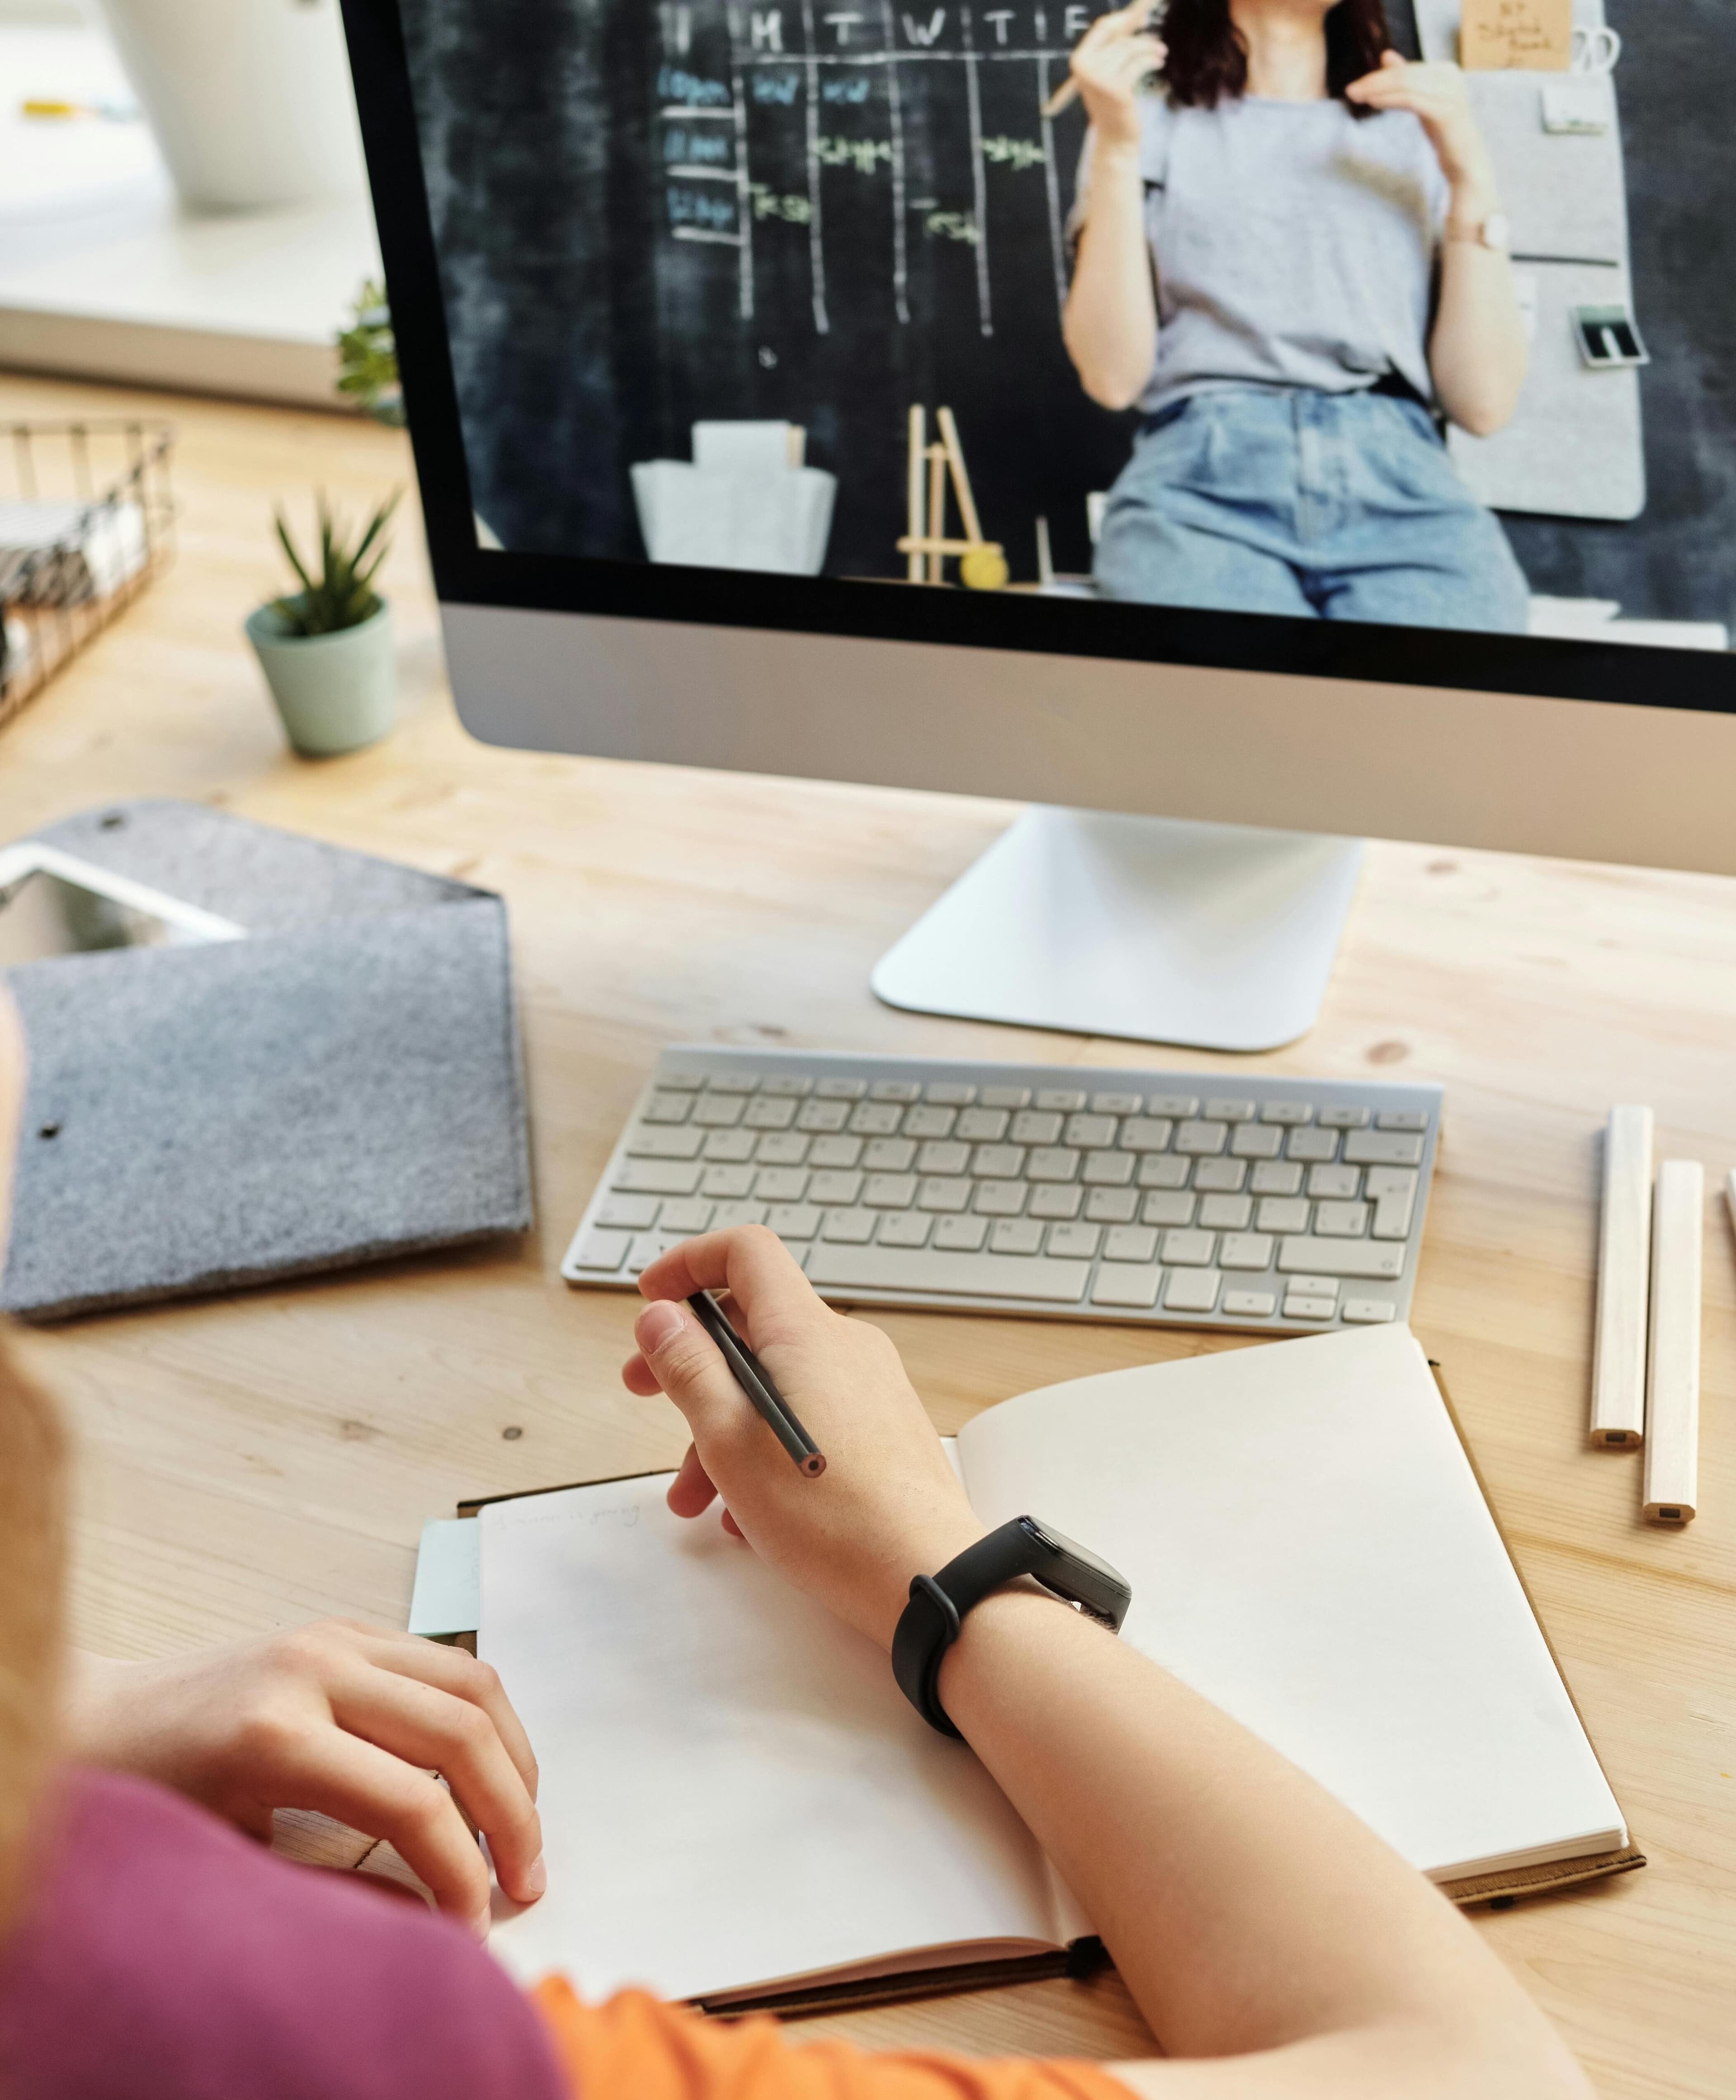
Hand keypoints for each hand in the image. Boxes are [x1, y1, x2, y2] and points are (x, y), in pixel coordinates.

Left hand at [65, 1620, 543, 1935]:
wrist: (95, 1722)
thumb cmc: (148, 1802)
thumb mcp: (233, 1863)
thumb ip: (334, 1889)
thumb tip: (430, 1920)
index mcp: (277, 1734)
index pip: (413, 1803)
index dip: (459, 1873)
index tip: (472, 1927)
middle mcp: (316, 1668)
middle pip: (461, 1733)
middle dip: (512, 1816)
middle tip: (526, 1882)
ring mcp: (336, 1635)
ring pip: (472, 1683)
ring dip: (514, 1757)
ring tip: (522, 1826)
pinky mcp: (346, 1627)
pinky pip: (445, 1661)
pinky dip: (484, 1716)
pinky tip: (486, 1770)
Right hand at [624, 1227, 983, 1649]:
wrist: (923, 1576)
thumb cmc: (830, 1515)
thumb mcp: (727, 1438)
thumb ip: (688, 1368)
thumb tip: (662, 1316)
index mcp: (805, 1333)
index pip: (746, 1253)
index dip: (691, 1262)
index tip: (654, 1297)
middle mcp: (844, 1346)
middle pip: (753, 1324)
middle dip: (689, 1360)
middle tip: (645, 1390)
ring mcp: (869, 1387)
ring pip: (776, 1383)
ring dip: (721, 1426)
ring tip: (693, 1496)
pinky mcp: (882, 1427)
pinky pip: (810, 1416)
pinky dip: (766, 1446)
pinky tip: (748, 1509)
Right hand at [1068, 0, 1165, 150]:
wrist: (1115, 138)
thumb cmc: (1113, 104)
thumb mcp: (1108, 72)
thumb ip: (1115, 46)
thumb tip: (1136, 15)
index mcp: (1080, 61)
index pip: (1103, 27)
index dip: (1124, 20)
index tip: (1141, 17)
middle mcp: (1085, 68)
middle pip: (1120, 38)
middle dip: (1142, 39)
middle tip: (1158, 43)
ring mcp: (1099, 79)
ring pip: (1131, 49)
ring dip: (1150, 49)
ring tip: (1161, 53)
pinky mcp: (1116, 89)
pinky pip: (1139, 63)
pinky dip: (1152, 61)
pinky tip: (1159, 63)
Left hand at [1345, 53, 1493, 196]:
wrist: (1466, 159)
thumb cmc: (1443, 131)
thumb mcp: (1422, 100)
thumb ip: (1406, 79)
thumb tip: (1385, 55)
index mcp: (1445, 71)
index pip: (1406, 69)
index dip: (1379, 75)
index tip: (1356, 85)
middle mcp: (1450, 77)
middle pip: (1404, 74)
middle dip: (1374, 81)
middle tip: (1350, 90)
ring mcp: (1450, 93)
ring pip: (1406, 85)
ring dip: (1378, 90)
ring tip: (1357, 96)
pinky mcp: (1446, 111)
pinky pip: (1412, 100)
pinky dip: (1390, 100)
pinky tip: (1373, 103)